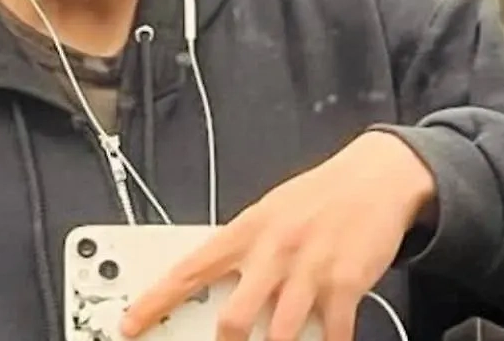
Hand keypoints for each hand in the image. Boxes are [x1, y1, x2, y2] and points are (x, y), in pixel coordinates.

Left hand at [120, 131, 436, 340]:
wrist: (373, 178)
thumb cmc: (316, 197)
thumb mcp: (267, 213)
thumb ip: (241, 250)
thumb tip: (210, 284)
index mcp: (245, 231)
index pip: (188, 270)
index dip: (154, 301)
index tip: (130, 323)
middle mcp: (272, 252)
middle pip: (233, 318)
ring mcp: (309, 271)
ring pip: (279, 334)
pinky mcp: (345, 285)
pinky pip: (332, 335)